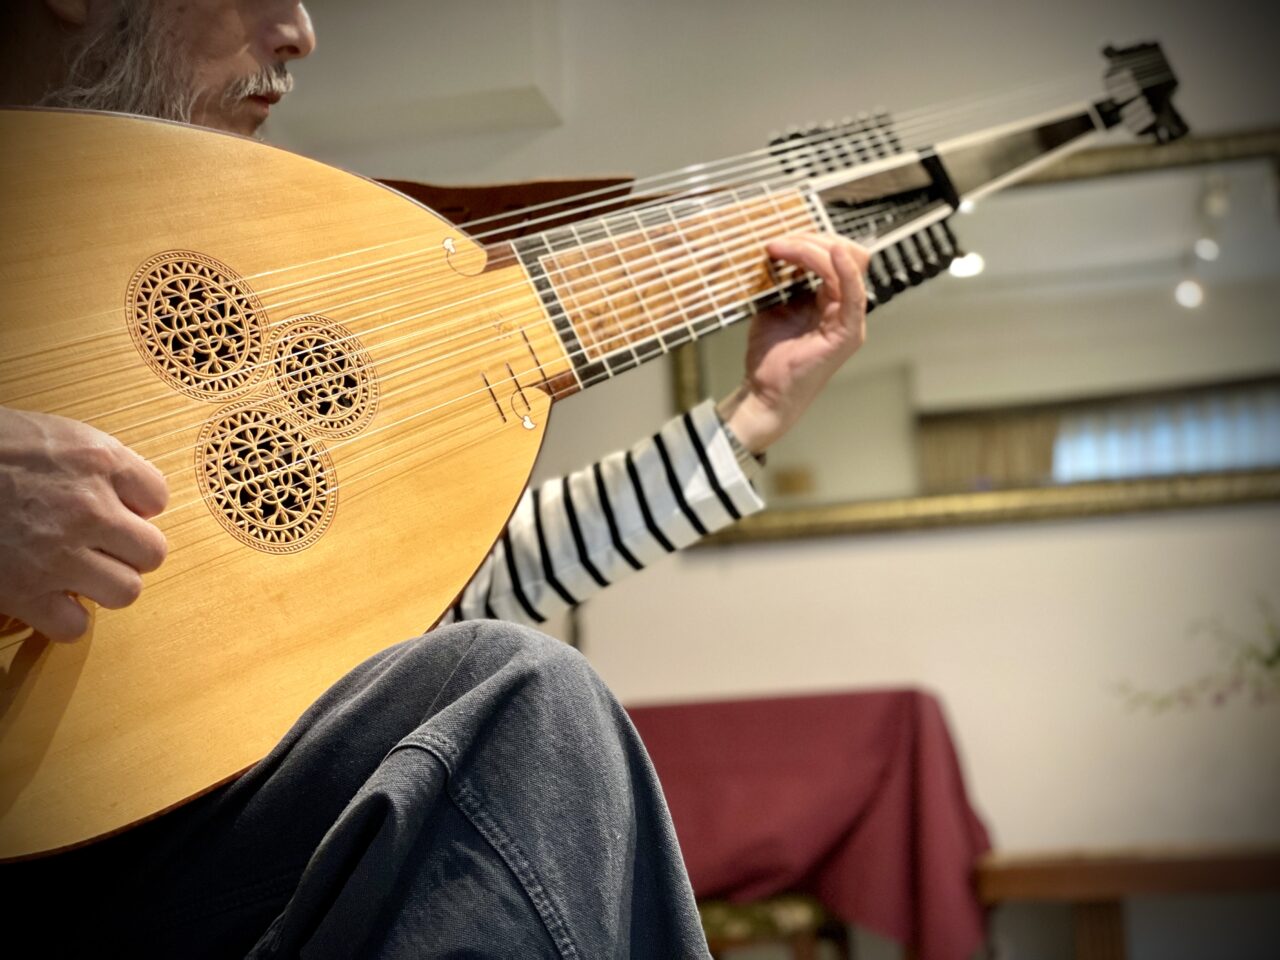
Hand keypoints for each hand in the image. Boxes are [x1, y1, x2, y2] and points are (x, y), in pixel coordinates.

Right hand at [0, 407, 168, 641]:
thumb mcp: (49, 435)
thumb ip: (95, 464)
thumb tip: (129, 500)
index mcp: (97, 460)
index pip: (158, 497)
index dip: (136, 508)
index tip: (113, 510)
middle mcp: (88, 507)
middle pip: (152, 551)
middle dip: (128, 552)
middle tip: (98, 548)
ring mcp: (58, 552)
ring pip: (126, 591)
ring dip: (103, 586)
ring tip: (76, 573)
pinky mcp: (24, 591)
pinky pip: (75, 625)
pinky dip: (64, 618)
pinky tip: (46, 598)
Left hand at [717, 234, 870, 452]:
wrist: (764, 391)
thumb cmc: (769, 355)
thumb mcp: (773, 305)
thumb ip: (783, 278)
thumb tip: (777, 246)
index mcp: (830, 298)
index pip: (834, 254)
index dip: (809, 239)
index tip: (776, 240)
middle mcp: (844, 305)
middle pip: (846, 253)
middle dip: (811, 239)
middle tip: (778, 243)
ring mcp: (849, 319)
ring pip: (848, 265)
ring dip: (812, 249)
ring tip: (781, 249)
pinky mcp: (848, 333)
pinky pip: (855, 295)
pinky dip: (846, 271)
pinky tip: (834, 255)